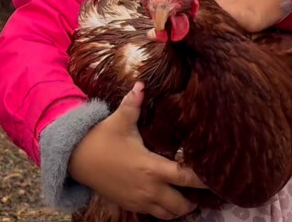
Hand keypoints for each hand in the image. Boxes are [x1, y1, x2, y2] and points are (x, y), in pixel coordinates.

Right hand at [68, 83, 206, 219]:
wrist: (76, 160)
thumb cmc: (101, 139)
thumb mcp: (119, 121)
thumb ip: (133, 104)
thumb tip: (142, 84)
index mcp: (151, 167)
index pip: (186, 178)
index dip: (204, 179)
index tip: (216, 176)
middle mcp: (149, 188)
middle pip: (182, 205)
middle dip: (194, 200)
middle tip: (199, 188)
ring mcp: (139, 200)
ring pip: (169, 215)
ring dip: (179, 208)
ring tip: (184, 195)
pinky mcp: (130, 205)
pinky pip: (154, 215)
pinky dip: (163, 210)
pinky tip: (165, 196)